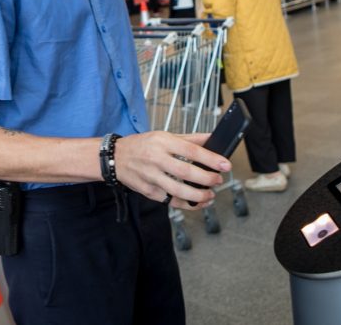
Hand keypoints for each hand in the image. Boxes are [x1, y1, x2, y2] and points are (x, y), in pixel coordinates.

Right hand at [115, 132, 230, 209]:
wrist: (115, 158)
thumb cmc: (142, 145)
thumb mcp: (164, 136)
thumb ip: (189, 139)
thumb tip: (212, 139)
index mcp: (162, 142)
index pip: (191, 151)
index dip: (210, 159)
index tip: (225, 164)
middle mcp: (156, 159)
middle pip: (186, 172)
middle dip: (206, 179)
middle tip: (218, 180)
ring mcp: (151, 177)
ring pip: (178, 190)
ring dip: (198, 195)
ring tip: (210, 194)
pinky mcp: (148, 191)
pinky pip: (170, 201)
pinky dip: (187, 204)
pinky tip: (198, 202)